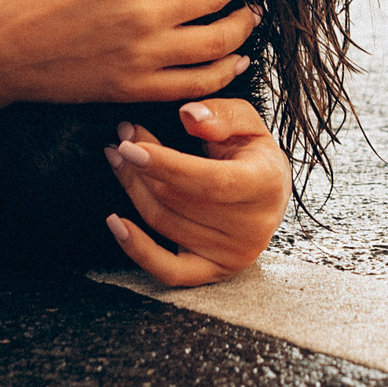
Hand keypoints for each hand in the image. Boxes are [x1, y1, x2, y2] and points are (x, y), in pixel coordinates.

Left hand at [104, 100, 291, 286]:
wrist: (271, 196)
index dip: (167, 165)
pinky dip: (138, 249)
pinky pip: (169, 270)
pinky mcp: (213, 271)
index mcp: (264, 184)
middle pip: (179, 200)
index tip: (131, 146)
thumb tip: (188, 116)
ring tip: (119, 160)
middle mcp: (252, 226)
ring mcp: (232, 254)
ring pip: (165, 223)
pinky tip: (116, 222)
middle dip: (142, 169)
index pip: (210, 180)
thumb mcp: (248, 124)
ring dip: (134, 190)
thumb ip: (222, 115)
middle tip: (122, 140)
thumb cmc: (255, 155)